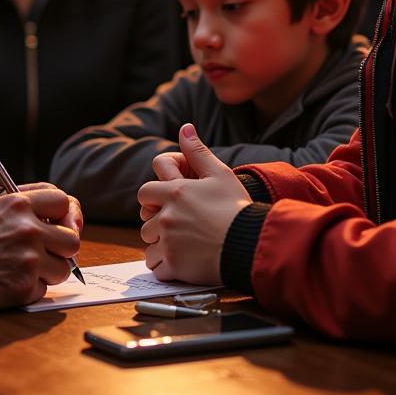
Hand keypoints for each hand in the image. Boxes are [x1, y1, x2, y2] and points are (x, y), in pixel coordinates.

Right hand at [0, 186, 81, 310]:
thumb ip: (24, 208)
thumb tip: (55, 216)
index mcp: (20, 204)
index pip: (63, 202)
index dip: (63, 215)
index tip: (57, 224)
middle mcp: (29, 230)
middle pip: (72, 240)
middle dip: (62, 248)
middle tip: (48, 253)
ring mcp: (29, 260)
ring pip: (62, 268)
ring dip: (49, 271)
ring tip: (25, 269)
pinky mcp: (24, 287)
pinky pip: (43, 289)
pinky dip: (31, 289)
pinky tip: (10, 281)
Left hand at [137, 123, 251, 283]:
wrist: (250, 244)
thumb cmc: (237, 208)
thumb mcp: (220, 174)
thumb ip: (197, 151)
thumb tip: (184, 128)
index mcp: (174, 192)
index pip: (146, 192)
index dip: (155, 196)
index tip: (170, 202)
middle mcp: (166, 216)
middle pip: (145, 219)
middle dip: (156, 221)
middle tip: (178, 225)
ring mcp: (168, 242)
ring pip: (149, 243)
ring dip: (160, 244)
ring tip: (183, 244)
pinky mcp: (173, 265)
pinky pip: (156, 266)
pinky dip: (164, 265)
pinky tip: (181, 261)